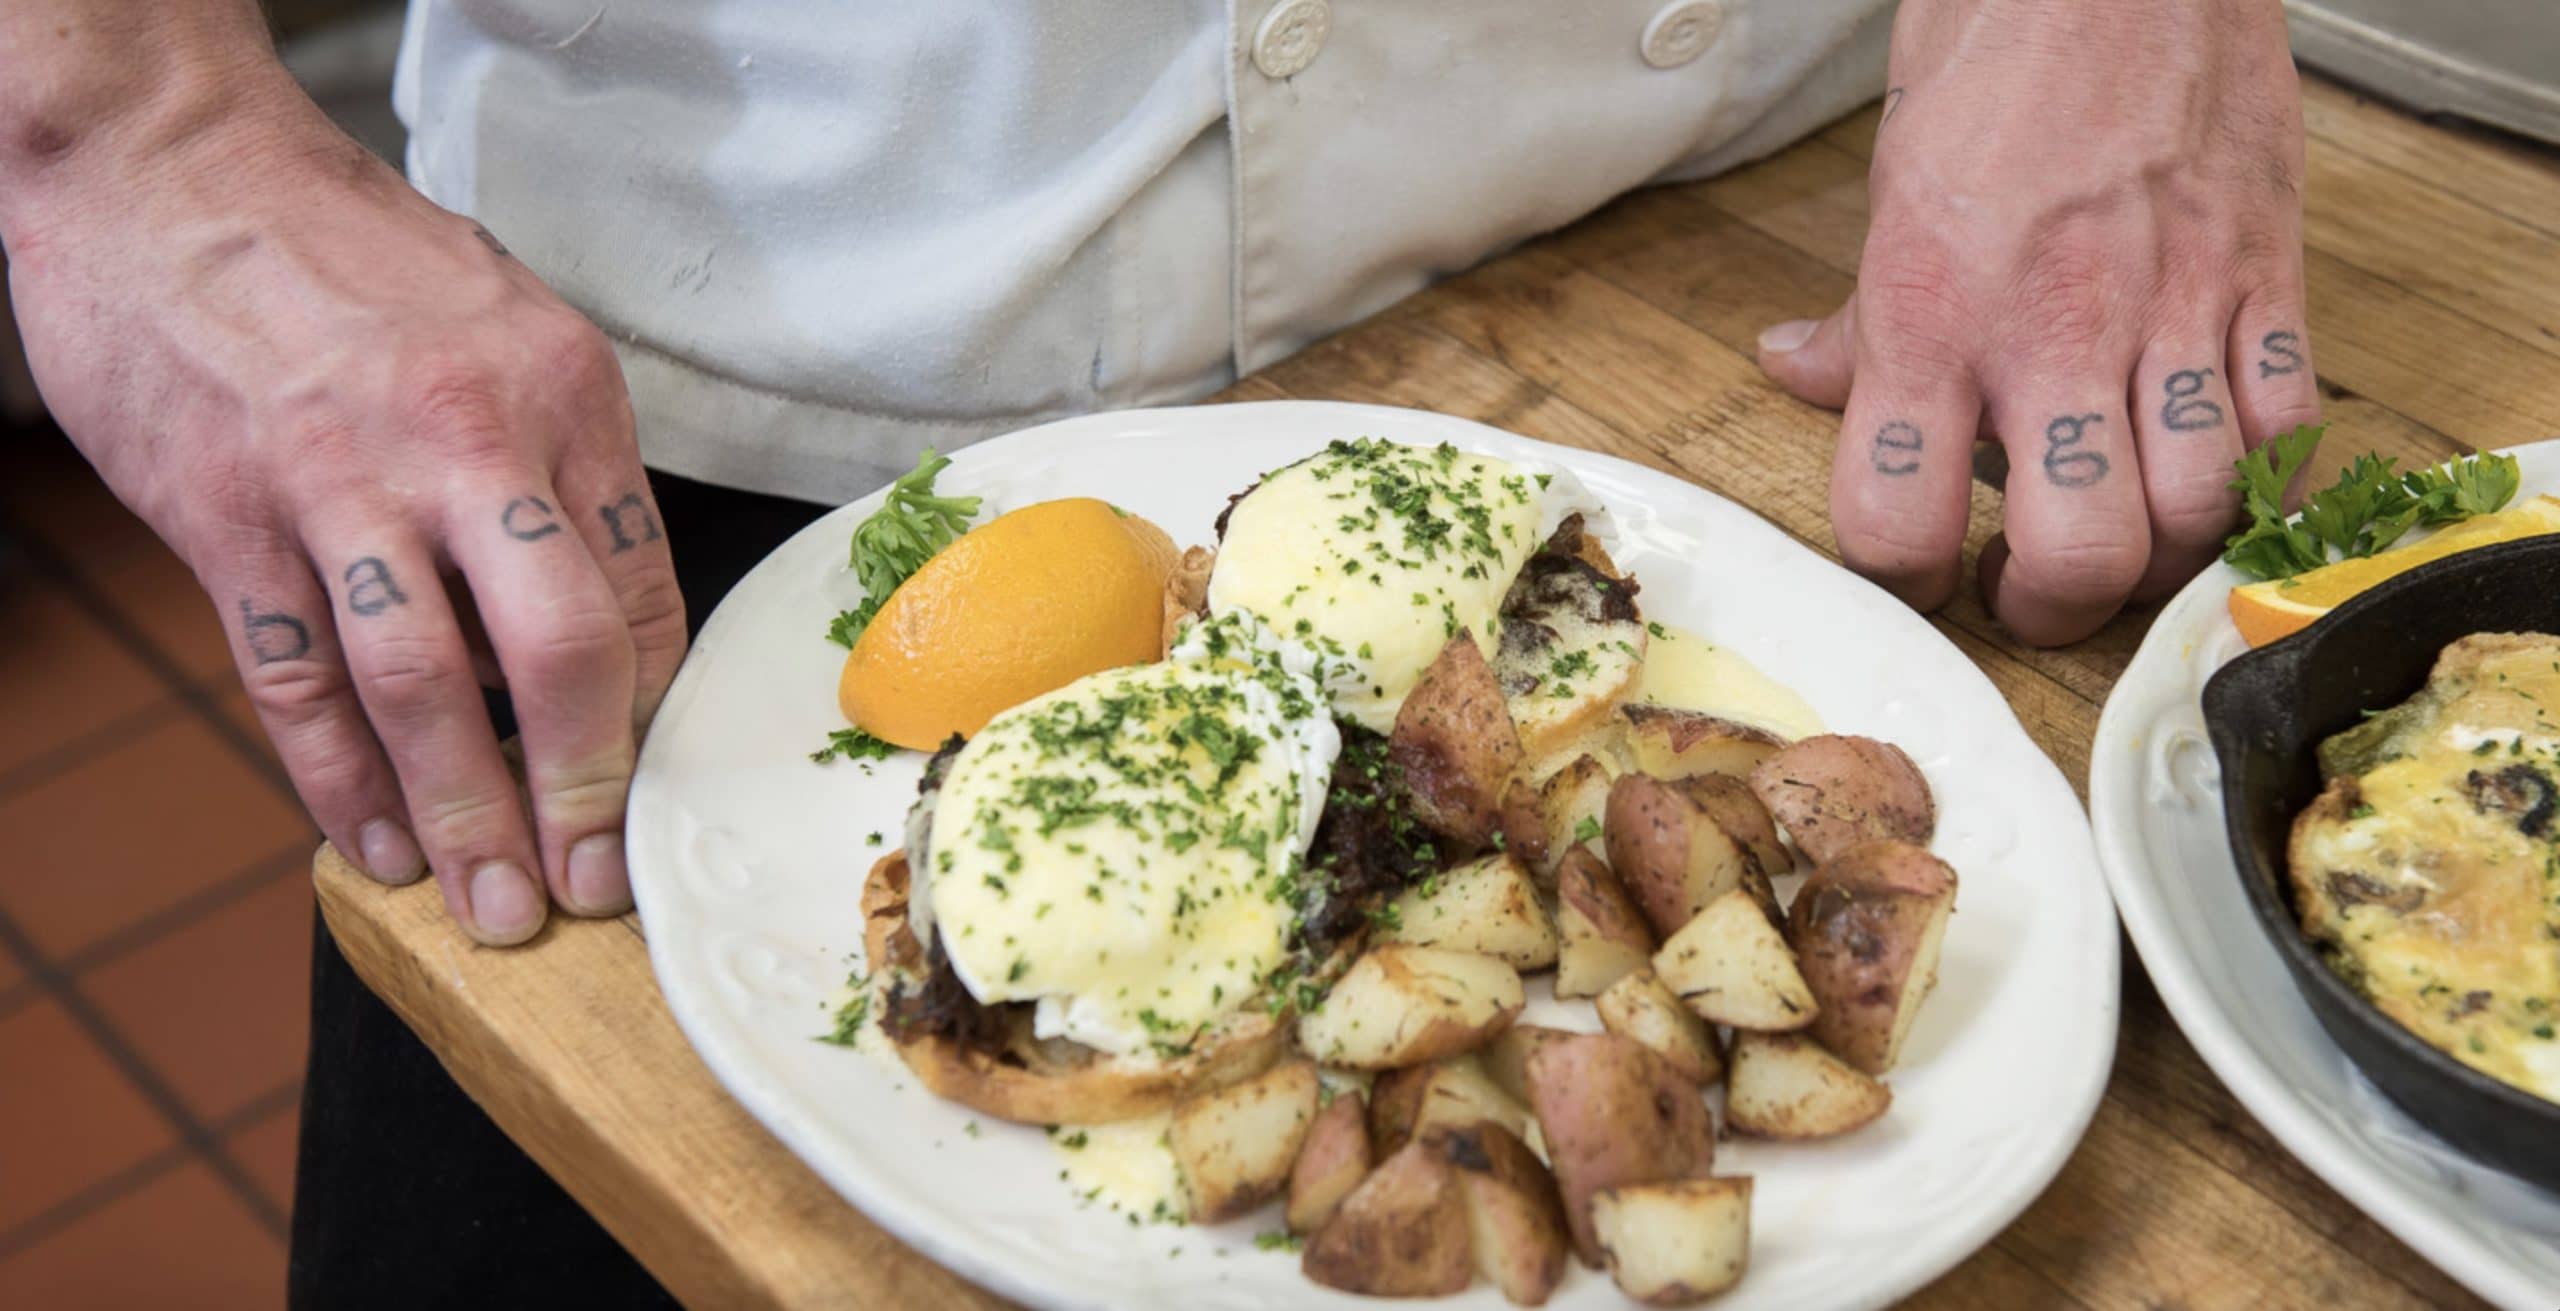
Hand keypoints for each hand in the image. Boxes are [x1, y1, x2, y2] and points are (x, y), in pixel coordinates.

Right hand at [2, 70, 683, 943]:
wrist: (166, 169)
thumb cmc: (349, 253)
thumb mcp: (506, 321)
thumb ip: (557, 461)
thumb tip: (594, 615)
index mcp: (562, 392)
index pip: (644, 588)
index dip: (651, 711)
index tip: (649, 786)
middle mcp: (467, 440)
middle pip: (559, 652)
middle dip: (582, 792)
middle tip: (590, 888)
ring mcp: (340, 482)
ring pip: (424, 689)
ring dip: (464, 816)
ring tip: (493, 909)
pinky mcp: (228, 517)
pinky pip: (298, 680)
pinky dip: (335, 780)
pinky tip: (368, 843)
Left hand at [1757, 0, 2316, 644]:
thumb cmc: (1996, 51)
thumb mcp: (1886, 190)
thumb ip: (1857, 315)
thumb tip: (1800, 373)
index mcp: (1928, 316)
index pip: (1895, 521)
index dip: (1905, 577)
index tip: (1923, 572)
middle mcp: (2050, 331)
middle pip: (2075, 554)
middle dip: (2051, 609)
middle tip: (2033, 588)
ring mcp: (2171, 309)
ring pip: (2195, 515)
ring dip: (2159, 557)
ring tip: (2126, 537)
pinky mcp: (2265, 276)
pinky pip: (2289, 429)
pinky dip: (2264, 478)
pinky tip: (2220, 468)